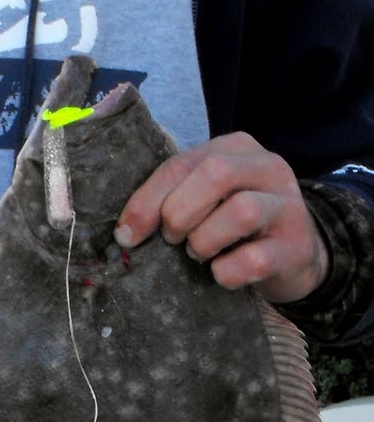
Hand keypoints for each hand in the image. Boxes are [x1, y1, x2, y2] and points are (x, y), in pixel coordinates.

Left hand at [113, 132, 328, 304]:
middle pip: (216, 174)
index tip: (127, 234)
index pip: (182, 164)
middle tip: (172, 239)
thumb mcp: (207, 198)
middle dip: (179, 213)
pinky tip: (221, 273)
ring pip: (241, 211)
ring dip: (204, 241)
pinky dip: (226, 271)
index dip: (147, 200)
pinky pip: (254, 259)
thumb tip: (126, 231)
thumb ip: (173, 197)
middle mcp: (268, 168)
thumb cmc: (236, 224)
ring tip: (198, 253)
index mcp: (237, 148)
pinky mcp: (295, 248)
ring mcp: (288, 207)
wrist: (296, 254)